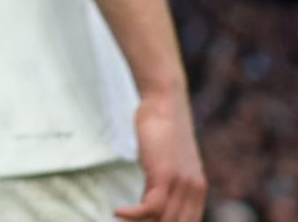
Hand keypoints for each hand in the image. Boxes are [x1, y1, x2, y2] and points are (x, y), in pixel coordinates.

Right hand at [116, 91, 204, 221]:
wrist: (165, 104)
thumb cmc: (163, 129)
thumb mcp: (168, 161)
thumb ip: (166, 182)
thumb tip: (152, 201)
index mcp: (197, 190)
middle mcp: (193, 191)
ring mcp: (180, 184)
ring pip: (163, 220)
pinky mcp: (164, 175)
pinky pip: (151, 207)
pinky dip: (133, 214)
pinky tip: (117, 212)